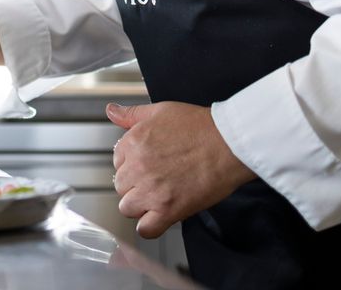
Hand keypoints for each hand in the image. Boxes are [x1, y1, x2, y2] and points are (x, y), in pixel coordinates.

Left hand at [108, 101, 255, 238]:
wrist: (229, 143)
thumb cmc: (201, 127)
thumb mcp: (161, 111)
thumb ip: (132, 114)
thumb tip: (112, 111)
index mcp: (133, 143)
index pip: (117, 162)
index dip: (132, 164)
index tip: (147, 165)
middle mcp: (137, 167)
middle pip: (121, 186)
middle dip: (135, 184)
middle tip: (157, 180)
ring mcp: (151, 190)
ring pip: (128, 208)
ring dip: (141, 205)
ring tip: (160, 197)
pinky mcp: (168, 210)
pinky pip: (145, 229)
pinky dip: (151, 227)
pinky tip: (160, 217)